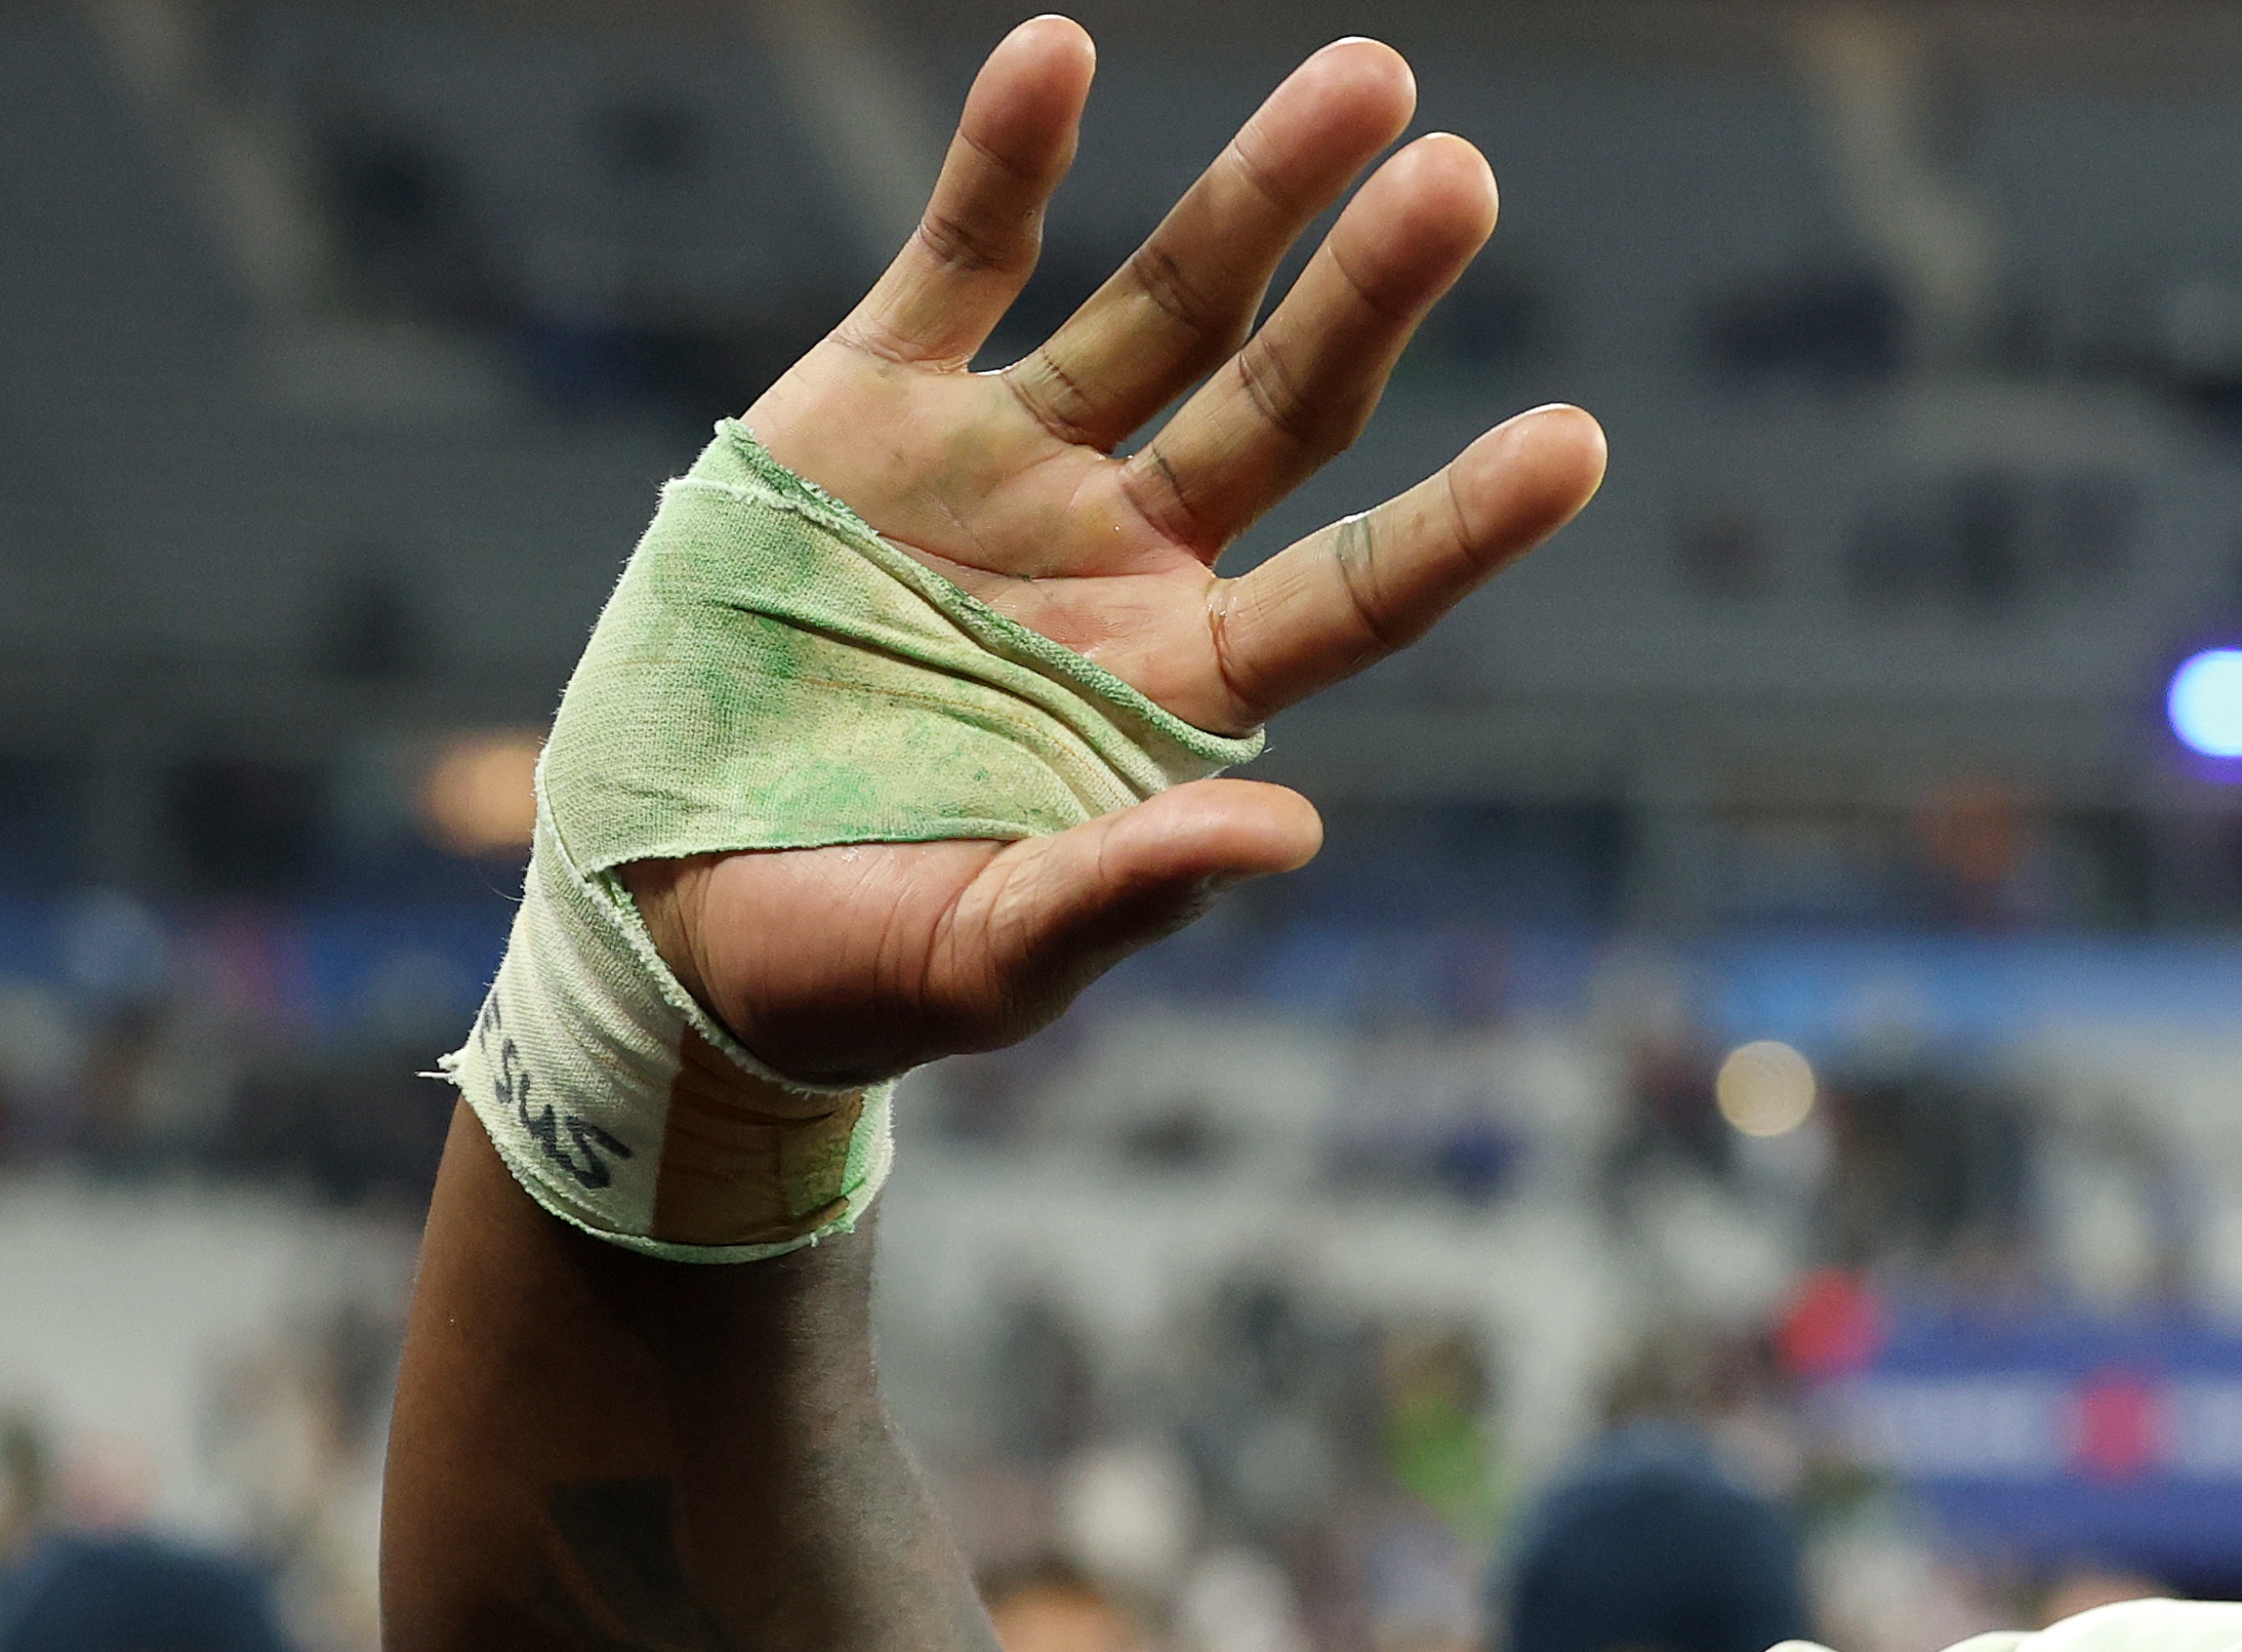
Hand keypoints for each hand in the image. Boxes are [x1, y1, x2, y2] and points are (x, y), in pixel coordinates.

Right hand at [628, 18, 1603, 1085]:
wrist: (663, 915)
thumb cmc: (843, 970)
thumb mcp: (979, 958)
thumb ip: (1123, 893)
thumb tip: (1289, 835)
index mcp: (1176, 696)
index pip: (1359, 596)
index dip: (1465, 522)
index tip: (1579, 442)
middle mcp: (1123, 563)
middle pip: (1286, 408)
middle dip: (1372, 296)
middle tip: (1463, 183)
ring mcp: (1008, 472)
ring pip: (1165, 305)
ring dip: (1256, 194)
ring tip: (1370, 77)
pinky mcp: (874, 409)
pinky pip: (960, 257)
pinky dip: (1004, 154)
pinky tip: (1060, 51)